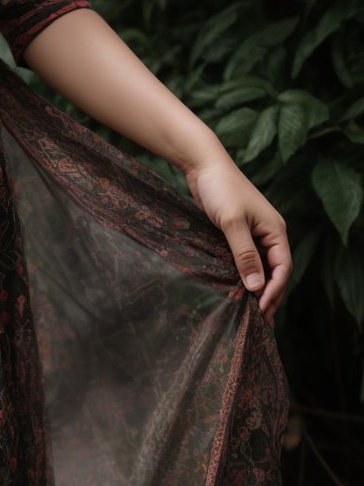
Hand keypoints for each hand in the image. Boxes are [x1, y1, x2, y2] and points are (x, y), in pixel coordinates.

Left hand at [183, 153, 291, 325]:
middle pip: (275, 271)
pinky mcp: (237, 233)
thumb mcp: (233, 223)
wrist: (202, 164)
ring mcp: (253, 233)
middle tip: (259, 321)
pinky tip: (235, 290)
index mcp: (275, 230)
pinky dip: (243, 275)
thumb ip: (245, 254)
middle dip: (269, 295)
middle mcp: (268, 233)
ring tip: (249, 311)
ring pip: (260, 266)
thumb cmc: (221, 189)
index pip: (283, 267)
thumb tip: (257, 287)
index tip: (262, 309)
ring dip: (256, 287)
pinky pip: (245, 259)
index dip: (275, 290)